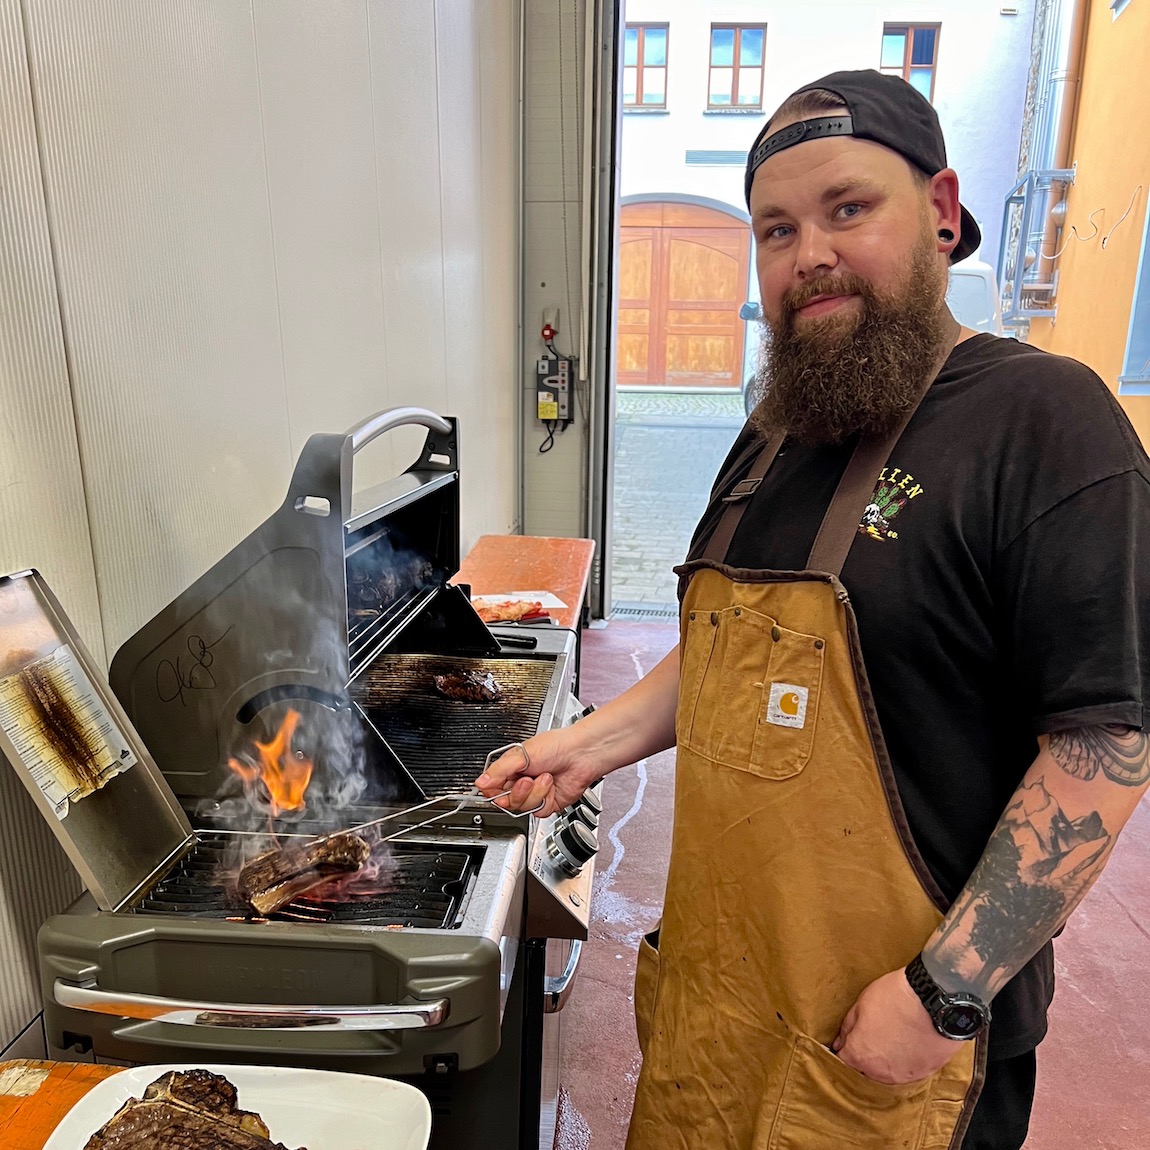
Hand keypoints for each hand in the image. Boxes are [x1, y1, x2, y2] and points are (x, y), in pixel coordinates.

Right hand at [474, 728, 596, 817]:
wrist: (581, 754)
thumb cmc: (556, 745)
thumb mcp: (521, 755)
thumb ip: (499, 770)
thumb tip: (480, 782)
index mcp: (512, 767)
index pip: (492, 788)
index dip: (493, 792)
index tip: (496, 790)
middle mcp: (522, 781)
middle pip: (506, 800)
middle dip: (517, 791)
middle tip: (526, 780)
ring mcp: (535, 793)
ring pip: (522, 807)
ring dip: (535, 792)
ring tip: (544, 777)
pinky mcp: (547, 803)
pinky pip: (537, 810)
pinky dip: (544, 797)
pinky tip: (551, 785)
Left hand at [832, 968, 963, 1084]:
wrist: (936, 1001)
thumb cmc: (896, 998)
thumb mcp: (861, 1004)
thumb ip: (848, 1028)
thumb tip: (839, 1042)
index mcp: (860, 1054)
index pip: (843, 1061)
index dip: (843, 1049)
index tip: (847, 1041)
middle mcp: (879, 1072)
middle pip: (864, 1070)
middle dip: (864, 1056)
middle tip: (871, 1036)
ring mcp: (903, 1075)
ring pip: (886, 1073)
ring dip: (884, 1061)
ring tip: (891, 1038)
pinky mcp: (924, 1074)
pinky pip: (908, 1071)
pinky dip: (905, 1061)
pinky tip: (908, 1044)